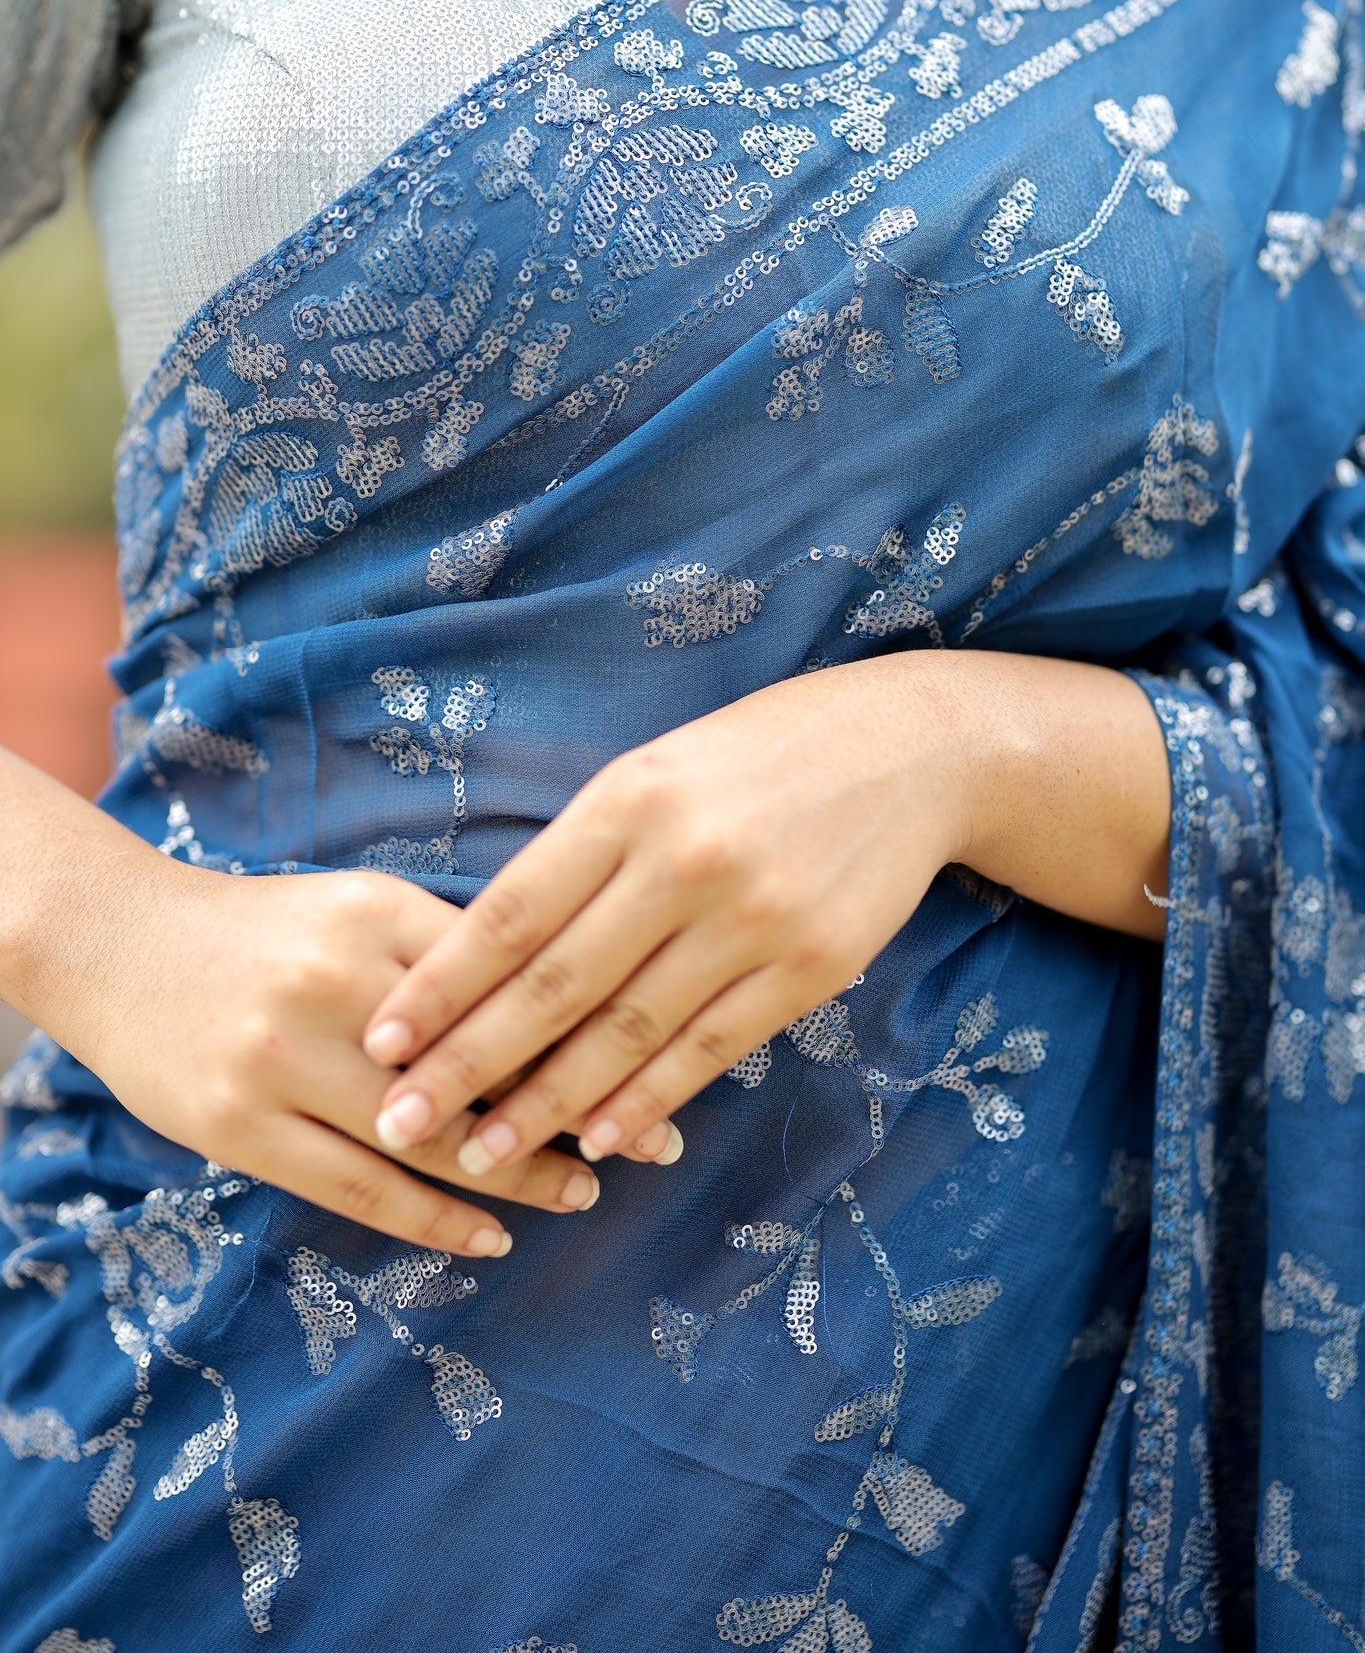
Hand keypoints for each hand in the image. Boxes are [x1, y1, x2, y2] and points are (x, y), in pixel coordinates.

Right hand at [9, 836, 618, 1254]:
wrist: (120, 945)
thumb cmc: (270, 930)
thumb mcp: (358, 908)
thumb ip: (449, 950)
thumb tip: (579, 998)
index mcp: (376, 913)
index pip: (508, 975)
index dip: (591, 1022)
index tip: (665, 1052)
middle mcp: (332, 981)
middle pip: (479, 1060)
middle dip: (575, 1105)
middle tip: (653, 1140)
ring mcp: (280, 1060)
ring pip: (424, 1134)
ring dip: (518, 1173)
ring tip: (584, 1191)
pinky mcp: (239, 1126)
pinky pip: (357, 1188)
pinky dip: (433, 1217)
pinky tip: (490, 1235)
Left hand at [360, 651, 1169, 1172]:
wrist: (911, 747)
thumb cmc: (761, 755)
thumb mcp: (659, 769)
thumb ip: (585, 850)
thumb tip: (495, 951)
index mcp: (629, 800)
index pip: (512, 911)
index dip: (442, 984)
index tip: (382, 1038)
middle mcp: (684, 861)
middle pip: (555, 984)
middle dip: (469, 1063)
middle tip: (399, 1121)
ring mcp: (751, 920)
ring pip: (627, 1031)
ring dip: (547, 1103)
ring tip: (480, 1153)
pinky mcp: (808, 968)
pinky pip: (709, 1047)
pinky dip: (647, 1098)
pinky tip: (599, 1138)